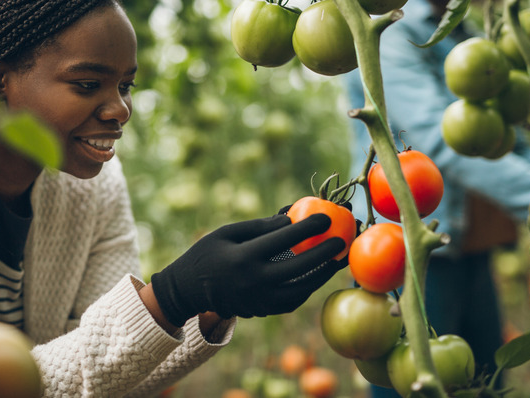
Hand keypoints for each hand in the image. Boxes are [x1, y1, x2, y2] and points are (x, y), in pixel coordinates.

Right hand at [150, 214, 346, 326]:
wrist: (189, 290)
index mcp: (244, 257)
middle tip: (341, 242)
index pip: (283, 239)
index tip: (326, 218)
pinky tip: (317, 277)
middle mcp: (254, 281)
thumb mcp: (227, 232)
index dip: (308, 227)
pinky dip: (307, 289)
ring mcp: (259, 300)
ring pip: (301, 290)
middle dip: (324, 254)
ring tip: (337, 262)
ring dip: (322, 276)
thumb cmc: (208, 253)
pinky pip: (291, 302)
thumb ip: (259, 226)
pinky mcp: (261, 311)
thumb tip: (292, 217)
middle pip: (299, 268)